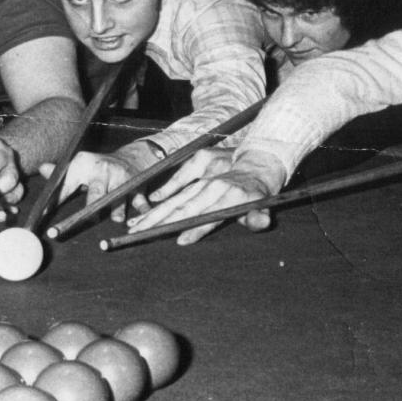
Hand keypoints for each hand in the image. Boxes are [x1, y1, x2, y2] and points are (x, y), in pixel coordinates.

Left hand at [40, 148, 147, 223]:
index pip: (67, 186)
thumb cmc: (99, 168)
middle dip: (91, 208)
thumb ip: (61, 174)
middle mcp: (102, 170)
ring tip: (117, 220)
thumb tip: (42, 169)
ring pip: (118, 199)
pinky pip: (139, 200)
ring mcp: (121, 177)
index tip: (48, 221)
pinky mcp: (138, 185)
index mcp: (83, 164)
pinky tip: (144, 214)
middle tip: (85, 220)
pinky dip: (142, 209)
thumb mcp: (80, 166)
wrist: (132, 156)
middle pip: (96, 193)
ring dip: (117, 211)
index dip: (56, 204)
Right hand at [127, 149, 285, 244]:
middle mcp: (215, 185)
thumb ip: (259, 217)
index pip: (209, 216)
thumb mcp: (264, 207)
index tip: (180, 239)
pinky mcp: (200, 162)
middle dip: (161, 222)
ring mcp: (206, 175)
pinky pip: (179, 179)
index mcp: (230, 197)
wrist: (259, 160)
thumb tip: (261, 222)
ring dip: (156, 212)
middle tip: (140, 234)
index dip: (196, 229)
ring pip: (178, 197)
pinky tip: (152, 201)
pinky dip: (165, 191)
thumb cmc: (259, 191)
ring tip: (137, 224)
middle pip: (184, 207)